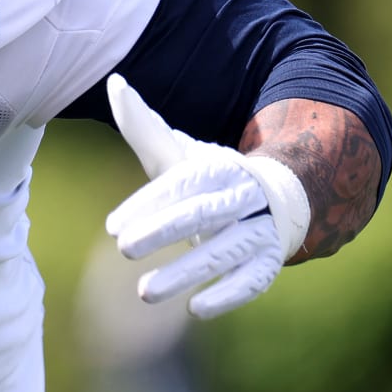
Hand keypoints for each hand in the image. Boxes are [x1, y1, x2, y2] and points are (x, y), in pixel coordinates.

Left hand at [103, 74, 311, 318]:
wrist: (279, 198)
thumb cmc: (212, 178)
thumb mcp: (180, 152)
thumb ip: (145, 125)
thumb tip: (114, 81)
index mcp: (220, 167)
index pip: (181, 184)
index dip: (148, 204)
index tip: (112, 228)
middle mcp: (244, 197)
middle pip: (202, 214)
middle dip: (163, 231)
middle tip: (123, 250)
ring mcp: (260, 231)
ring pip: (225, 252)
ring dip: (186, 273)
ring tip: (143, 294)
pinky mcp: (269, 263)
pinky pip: (252, 281)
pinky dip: (227, 295)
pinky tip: (195, 310)